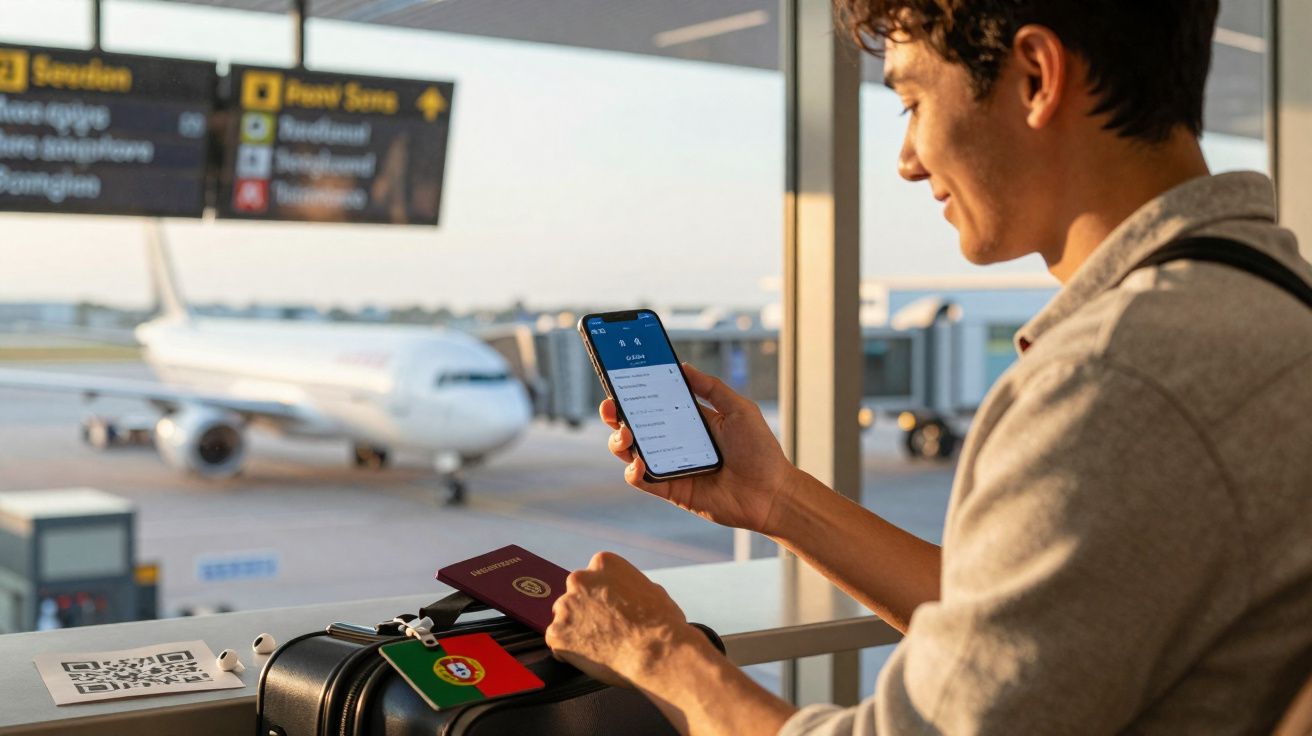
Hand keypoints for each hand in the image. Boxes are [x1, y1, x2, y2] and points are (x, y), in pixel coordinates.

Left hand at [545, 552, 706, 687]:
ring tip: (599, 646)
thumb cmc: (662, 624)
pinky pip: (557, 643)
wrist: (656, 651)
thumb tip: (628, 596)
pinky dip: (568, 652)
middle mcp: (580, 579)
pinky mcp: (557, 634)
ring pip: (563, 619)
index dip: (599, 597)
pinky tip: (589, 657)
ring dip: (575, 631)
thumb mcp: (652, 590)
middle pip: (573, 596)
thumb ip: (630, 588)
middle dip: (584, 612)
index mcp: (604, 563)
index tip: (607, 609)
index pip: (591, 578)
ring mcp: (566, 606)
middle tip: (603, 629)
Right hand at [601, 363, 796, 534]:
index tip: (620, 377)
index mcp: (690, 419)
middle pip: (635, 425)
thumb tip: (683, 366)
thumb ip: (711, 388)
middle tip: (610, 406)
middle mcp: (675, 441)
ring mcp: (671, 465)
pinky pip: (642, 480)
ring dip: (619, 441)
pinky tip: (639, 461)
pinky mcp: (671, 489)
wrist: (771, 493)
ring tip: (625, 433)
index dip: (635, 390)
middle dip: (616, 414)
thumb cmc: (760, 450)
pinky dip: (634, 470)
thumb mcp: (739, 409)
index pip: (655, 401)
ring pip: (631, 452)